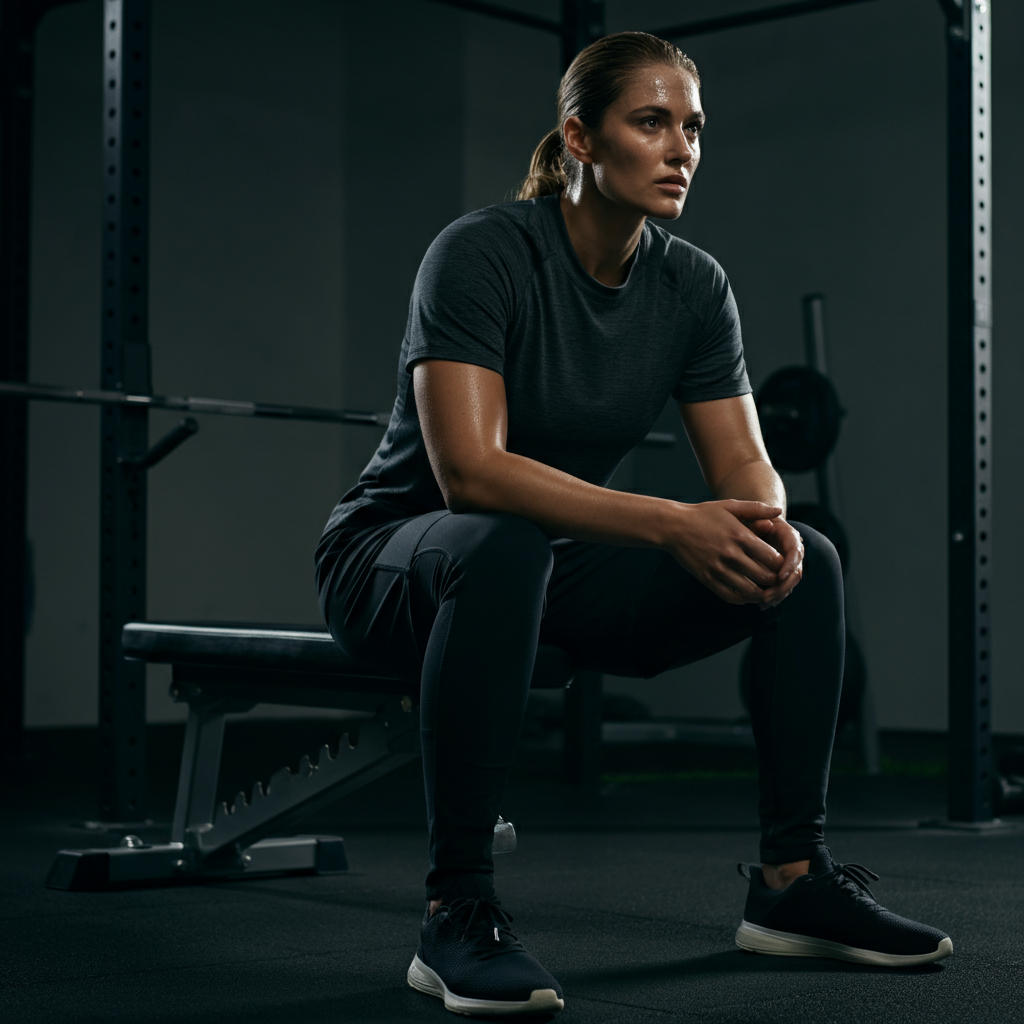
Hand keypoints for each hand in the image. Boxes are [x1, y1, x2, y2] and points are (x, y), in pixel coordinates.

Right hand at [668, 500, 785, 604]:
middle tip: (777, 580)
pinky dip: (742, 599)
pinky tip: (746, 595)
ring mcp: (718, 568)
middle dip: (775, 581)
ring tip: (765, 590)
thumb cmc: (703, 514)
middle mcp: (731, 554)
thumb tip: (779, 510)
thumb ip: (756, 508)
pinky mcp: (706, 578)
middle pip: (765, 576)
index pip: (773, 558)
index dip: (782, 564)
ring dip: (761, 593)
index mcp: (740, 535)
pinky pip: (730, 596)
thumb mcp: (730, 506)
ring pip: (749, 590)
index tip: (782, 564)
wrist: (672, 526)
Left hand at [754, 517, 803, 609]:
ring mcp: (789, 565)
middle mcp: (794, 553)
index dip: (789, 565)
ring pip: (790, 583)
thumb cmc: (754, 519)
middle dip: (783, 586)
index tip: (779, 576)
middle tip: (768, 595)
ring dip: (778, 595)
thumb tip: (766, 524)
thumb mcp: (755, 516)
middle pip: (796, 573)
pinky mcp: (782, 574)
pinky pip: (782, 588)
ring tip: (763, 602)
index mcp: (791, 537)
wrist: (757, 523)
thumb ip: (759, 520)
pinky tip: (761, 604)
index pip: (795, 552)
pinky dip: (774, 597)